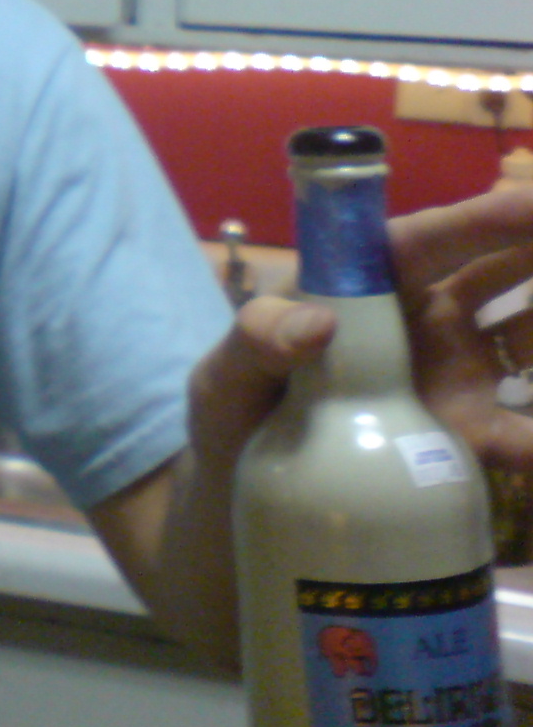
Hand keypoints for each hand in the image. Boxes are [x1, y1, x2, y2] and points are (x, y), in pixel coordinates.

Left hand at [186, 188, 532, 475]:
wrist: (237, 506)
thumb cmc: (227, 420)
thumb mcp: (224, 377)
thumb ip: (255, 343)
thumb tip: (317, 323)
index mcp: (366, 287)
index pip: (435, 240)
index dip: (490, 220)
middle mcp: (422, 322)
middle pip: (505, 281)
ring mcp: (453, 380)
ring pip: (528, 344)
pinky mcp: (467, 444)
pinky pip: (525, 435)